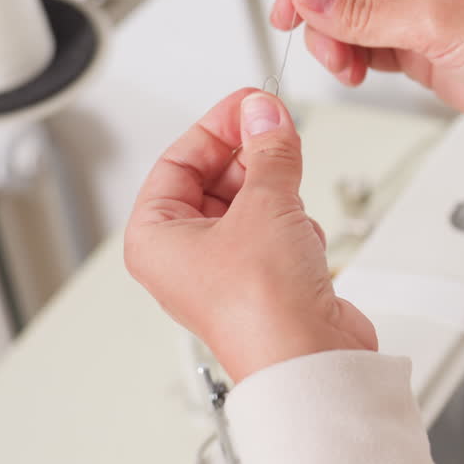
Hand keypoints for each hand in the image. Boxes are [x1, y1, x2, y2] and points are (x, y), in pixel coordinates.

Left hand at [124, 89, 376, 382]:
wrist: (308, 359)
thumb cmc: (261, 307)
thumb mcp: (265, 204)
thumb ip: (268, 150)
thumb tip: (264, 114)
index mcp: (155, 238)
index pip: (178, 161)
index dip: (218, 127)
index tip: (252, 104)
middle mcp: (184, 257)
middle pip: (214, 181)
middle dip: (250, 156)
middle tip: (278, 129)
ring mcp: (226, 271)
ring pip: (249, 205)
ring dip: (276, 191)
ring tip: (292, 183)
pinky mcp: (265, 282)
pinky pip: (275, 231)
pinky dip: (294, 223)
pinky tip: (305, 232)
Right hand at [270, 0, 463, 143]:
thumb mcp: (437, 21)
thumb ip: (364, 12)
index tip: (295, 7)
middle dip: (319, 11)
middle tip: (323, 45)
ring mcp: (411, 6)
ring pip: (342, 13)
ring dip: (332, 41)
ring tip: (347, 67)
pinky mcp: (414, 44)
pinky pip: (361, 43)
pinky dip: (350, 59)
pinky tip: (358, 73)